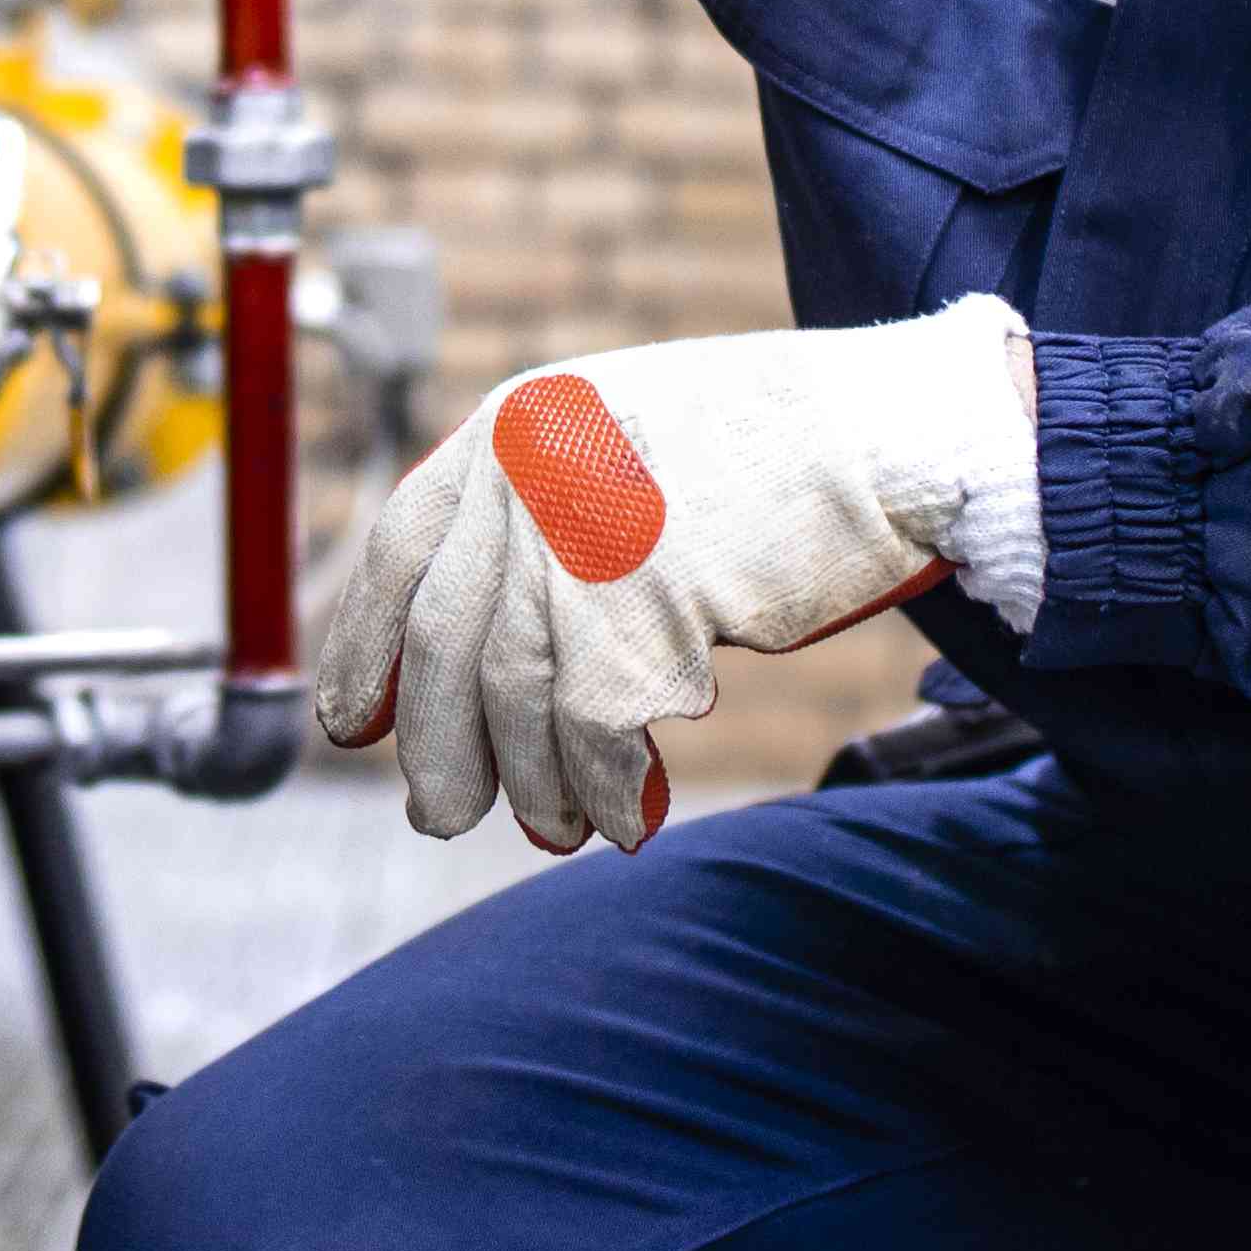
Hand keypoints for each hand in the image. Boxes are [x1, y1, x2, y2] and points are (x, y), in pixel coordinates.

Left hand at [308, 300, 1035, 852]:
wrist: (899, 432)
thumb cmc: (777, 451)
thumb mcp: (622, 444)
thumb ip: (541, 519)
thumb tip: (476, 651)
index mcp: (514, 421)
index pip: (399, 551)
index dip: (365, 648)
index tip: (351, 725)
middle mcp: (529, 467)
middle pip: (447, 638)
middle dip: (439, 744)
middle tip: (439, 813)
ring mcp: (585, 528)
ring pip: (518, 694)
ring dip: (532, 781)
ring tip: (552, 829)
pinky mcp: (650, 594)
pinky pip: (601, 725)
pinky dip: (607, 786)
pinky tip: (626, 816)